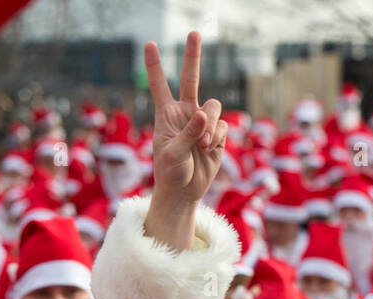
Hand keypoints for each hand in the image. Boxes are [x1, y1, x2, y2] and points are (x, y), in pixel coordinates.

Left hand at [142, 31, 226, 250]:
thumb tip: (204, 114)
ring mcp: (202, 122)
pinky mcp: (217, 133)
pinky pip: (223, 125)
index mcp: (166, 115)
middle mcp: (185, 113)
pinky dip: (218, 137)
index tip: (149, 44)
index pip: (159, 86)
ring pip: (214, 106)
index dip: (154, 66)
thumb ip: (188, 134)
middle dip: (192, 56)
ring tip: (203, 144)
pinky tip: (209, 149)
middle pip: (190, 79)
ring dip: (210, 124)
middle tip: (193, 32)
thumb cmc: (170, 174)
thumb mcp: (172, 155)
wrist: (184, 192)